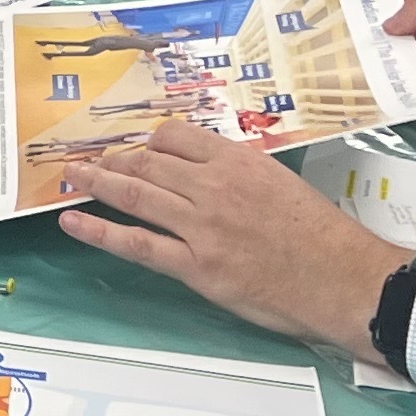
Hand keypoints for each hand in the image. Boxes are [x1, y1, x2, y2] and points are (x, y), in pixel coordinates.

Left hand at [54, 123, 408, 362]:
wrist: (345, 279)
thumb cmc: (323, 237)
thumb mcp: (283, 184)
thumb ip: (242, 174)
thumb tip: (209, 172)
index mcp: (239, 162)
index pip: (177, 136)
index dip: (148, 141)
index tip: (135, 147)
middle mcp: (215, 187)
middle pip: (148, 162)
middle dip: (113, 159)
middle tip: (87, 158)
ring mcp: (202, 226)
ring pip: (136, 195)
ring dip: (97, 183)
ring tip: (71, 177)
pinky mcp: (197, 266)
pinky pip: (138, 244)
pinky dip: (100, 232)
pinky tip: (74, 222)